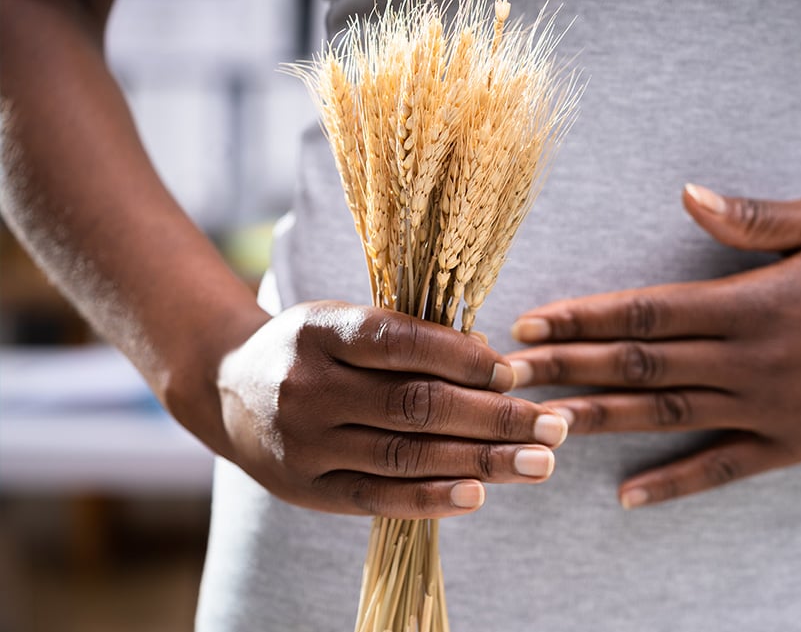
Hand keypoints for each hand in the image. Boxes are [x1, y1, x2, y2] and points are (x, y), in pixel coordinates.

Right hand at [216, 300, 568, 518]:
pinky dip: (431, 497)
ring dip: (480, 461)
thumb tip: (491, 361)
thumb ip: (408, 339)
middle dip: (494, 417)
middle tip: (554, 426)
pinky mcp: (306, 489)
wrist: (226, 390)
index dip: (462, 358)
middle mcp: (307, 387)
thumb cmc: (312, 350)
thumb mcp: (345, 322)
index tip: (513, 371)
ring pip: (404, 454)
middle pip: (414, 405)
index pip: (400, 342)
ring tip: (538, 463)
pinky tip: (479, 494)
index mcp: (320, 330)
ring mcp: (303, 443)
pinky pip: (377, 496)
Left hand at [506, 185, 800, 508]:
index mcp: (755, 302)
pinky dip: (674, 483)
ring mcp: (773, 409)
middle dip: (567, 369)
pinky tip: (627, 494)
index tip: (532, 320)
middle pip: (642, 368)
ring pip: (668, 417)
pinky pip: (723, 469)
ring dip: (600, 421)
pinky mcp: (795, 443)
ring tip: (541, 425)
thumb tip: (687, 196)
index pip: (648, 313)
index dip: (585, 318)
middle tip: (506, 375)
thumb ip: (752, 218)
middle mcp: (755, 361)